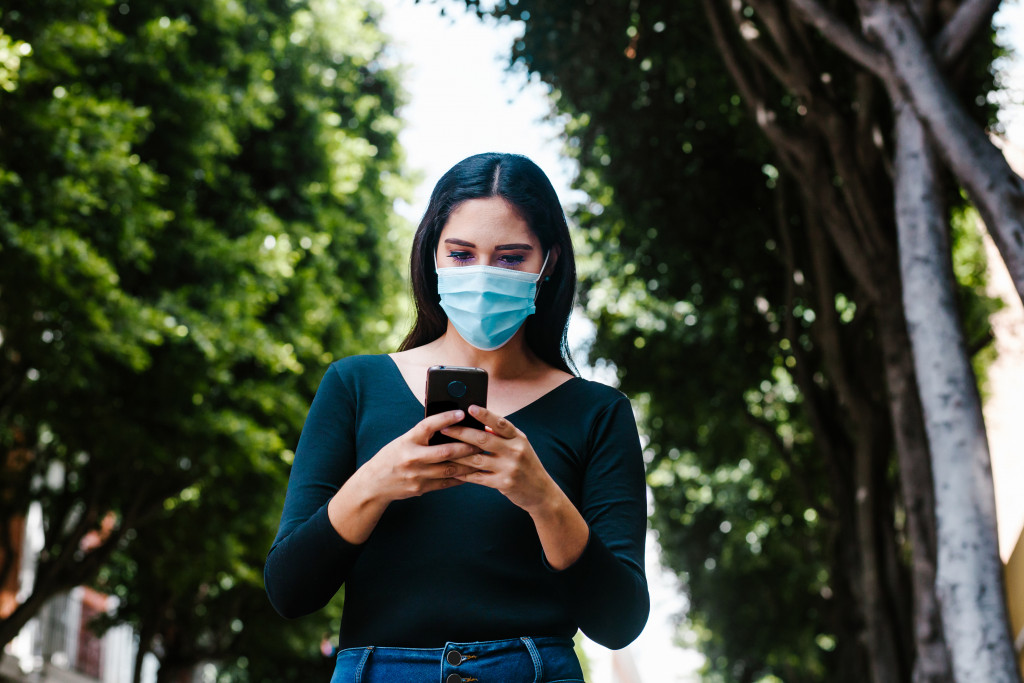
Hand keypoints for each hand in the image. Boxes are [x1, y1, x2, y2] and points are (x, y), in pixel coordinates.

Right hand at [359, 409, 481, 502]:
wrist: (373, 484)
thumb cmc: (391, 457)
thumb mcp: (402, 441)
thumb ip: (422, 436)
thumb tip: (448, 425)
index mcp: (407, 441)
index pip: (428, 426)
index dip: (445, 418)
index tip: (461, 413)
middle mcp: (412, 458)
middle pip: (444, 452)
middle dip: (466, 447)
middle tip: (481, 441)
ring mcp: (416, 475)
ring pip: (449, 470)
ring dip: (468, 464)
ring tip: (481, 457)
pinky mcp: (420, 488)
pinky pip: (445, 483)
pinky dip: (459, 478)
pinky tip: (470, 473)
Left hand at [442, 405, 559, 513]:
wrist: (541, 492)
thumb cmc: (525, 464)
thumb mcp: (519, 446)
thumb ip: (501, 436)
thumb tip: (479, 423)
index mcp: (518, 438)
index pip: (500, 423)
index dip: (485, 415)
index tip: (469, 408)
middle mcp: (515, 451)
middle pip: (483, 439)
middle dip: (461, 433)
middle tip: (444, 428)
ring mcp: (509, 468)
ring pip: (477, 459)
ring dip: (457, 454)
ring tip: (442, 449)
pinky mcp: (503, 484)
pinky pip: (478, 477)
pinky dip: (463, 473)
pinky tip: (452, 469)